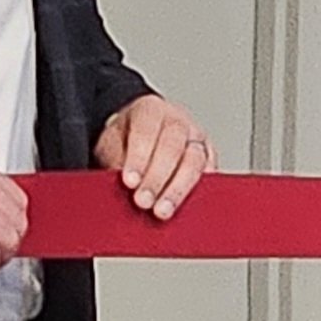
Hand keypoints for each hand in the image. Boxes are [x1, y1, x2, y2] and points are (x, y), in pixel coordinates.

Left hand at [93, 94, 211, 219]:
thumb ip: (116, 161)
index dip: (139, 157)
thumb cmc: (124, 142)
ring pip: (195, 160)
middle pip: (173, 146)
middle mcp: (178, 120)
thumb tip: (122, 186)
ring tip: (162, 211)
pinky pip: (210, 171)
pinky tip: (188, 204)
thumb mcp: (111, 145)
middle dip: (157, 177)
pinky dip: (200, 188)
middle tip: (143, 201)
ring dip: (178, 189)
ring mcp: (196, 137)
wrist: (137, 136)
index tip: (129, 182)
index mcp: (150, 109)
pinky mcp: (209, 155)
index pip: (146, 130)